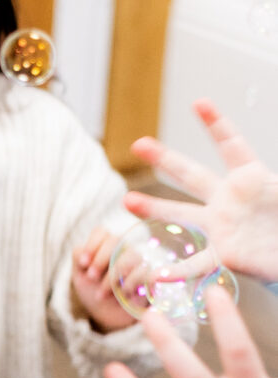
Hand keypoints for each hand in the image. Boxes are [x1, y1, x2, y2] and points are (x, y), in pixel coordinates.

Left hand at [72, 227, 136, 332]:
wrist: (106, 314)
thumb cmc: (93, 289)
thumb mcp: (79, 274)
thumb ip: (79, 256)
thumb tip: (86, 253)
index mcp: (105, 245)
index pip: (102, 232)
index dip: (91, 245)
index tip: (82, 264)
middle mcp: (124, 249)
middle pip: (116, 240)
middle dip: (100, 259)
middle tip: (91, 277)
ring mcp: (139, 262)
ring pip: (132, 256)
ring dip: (112, 277)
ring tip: (101, 294)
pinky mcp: (151, 277)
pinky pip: (145, 272)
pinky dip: (130, 284)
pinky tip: (121, 294)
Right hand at [124, 98, 277, 283]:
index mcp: (251, 178)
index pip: (231, 145)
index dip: (216, 124)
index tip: (200, 103)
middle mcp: (228, 198)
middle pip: (191, 174)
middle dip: (164, 158)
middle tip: (138, 144)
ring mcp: (221, 225)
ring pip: (181, 214)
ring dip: (153, 208)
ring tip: (126, 201)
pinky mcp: (224, 253)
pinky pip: (196, 262)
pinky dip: (177, 269)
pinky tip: (157, 274)